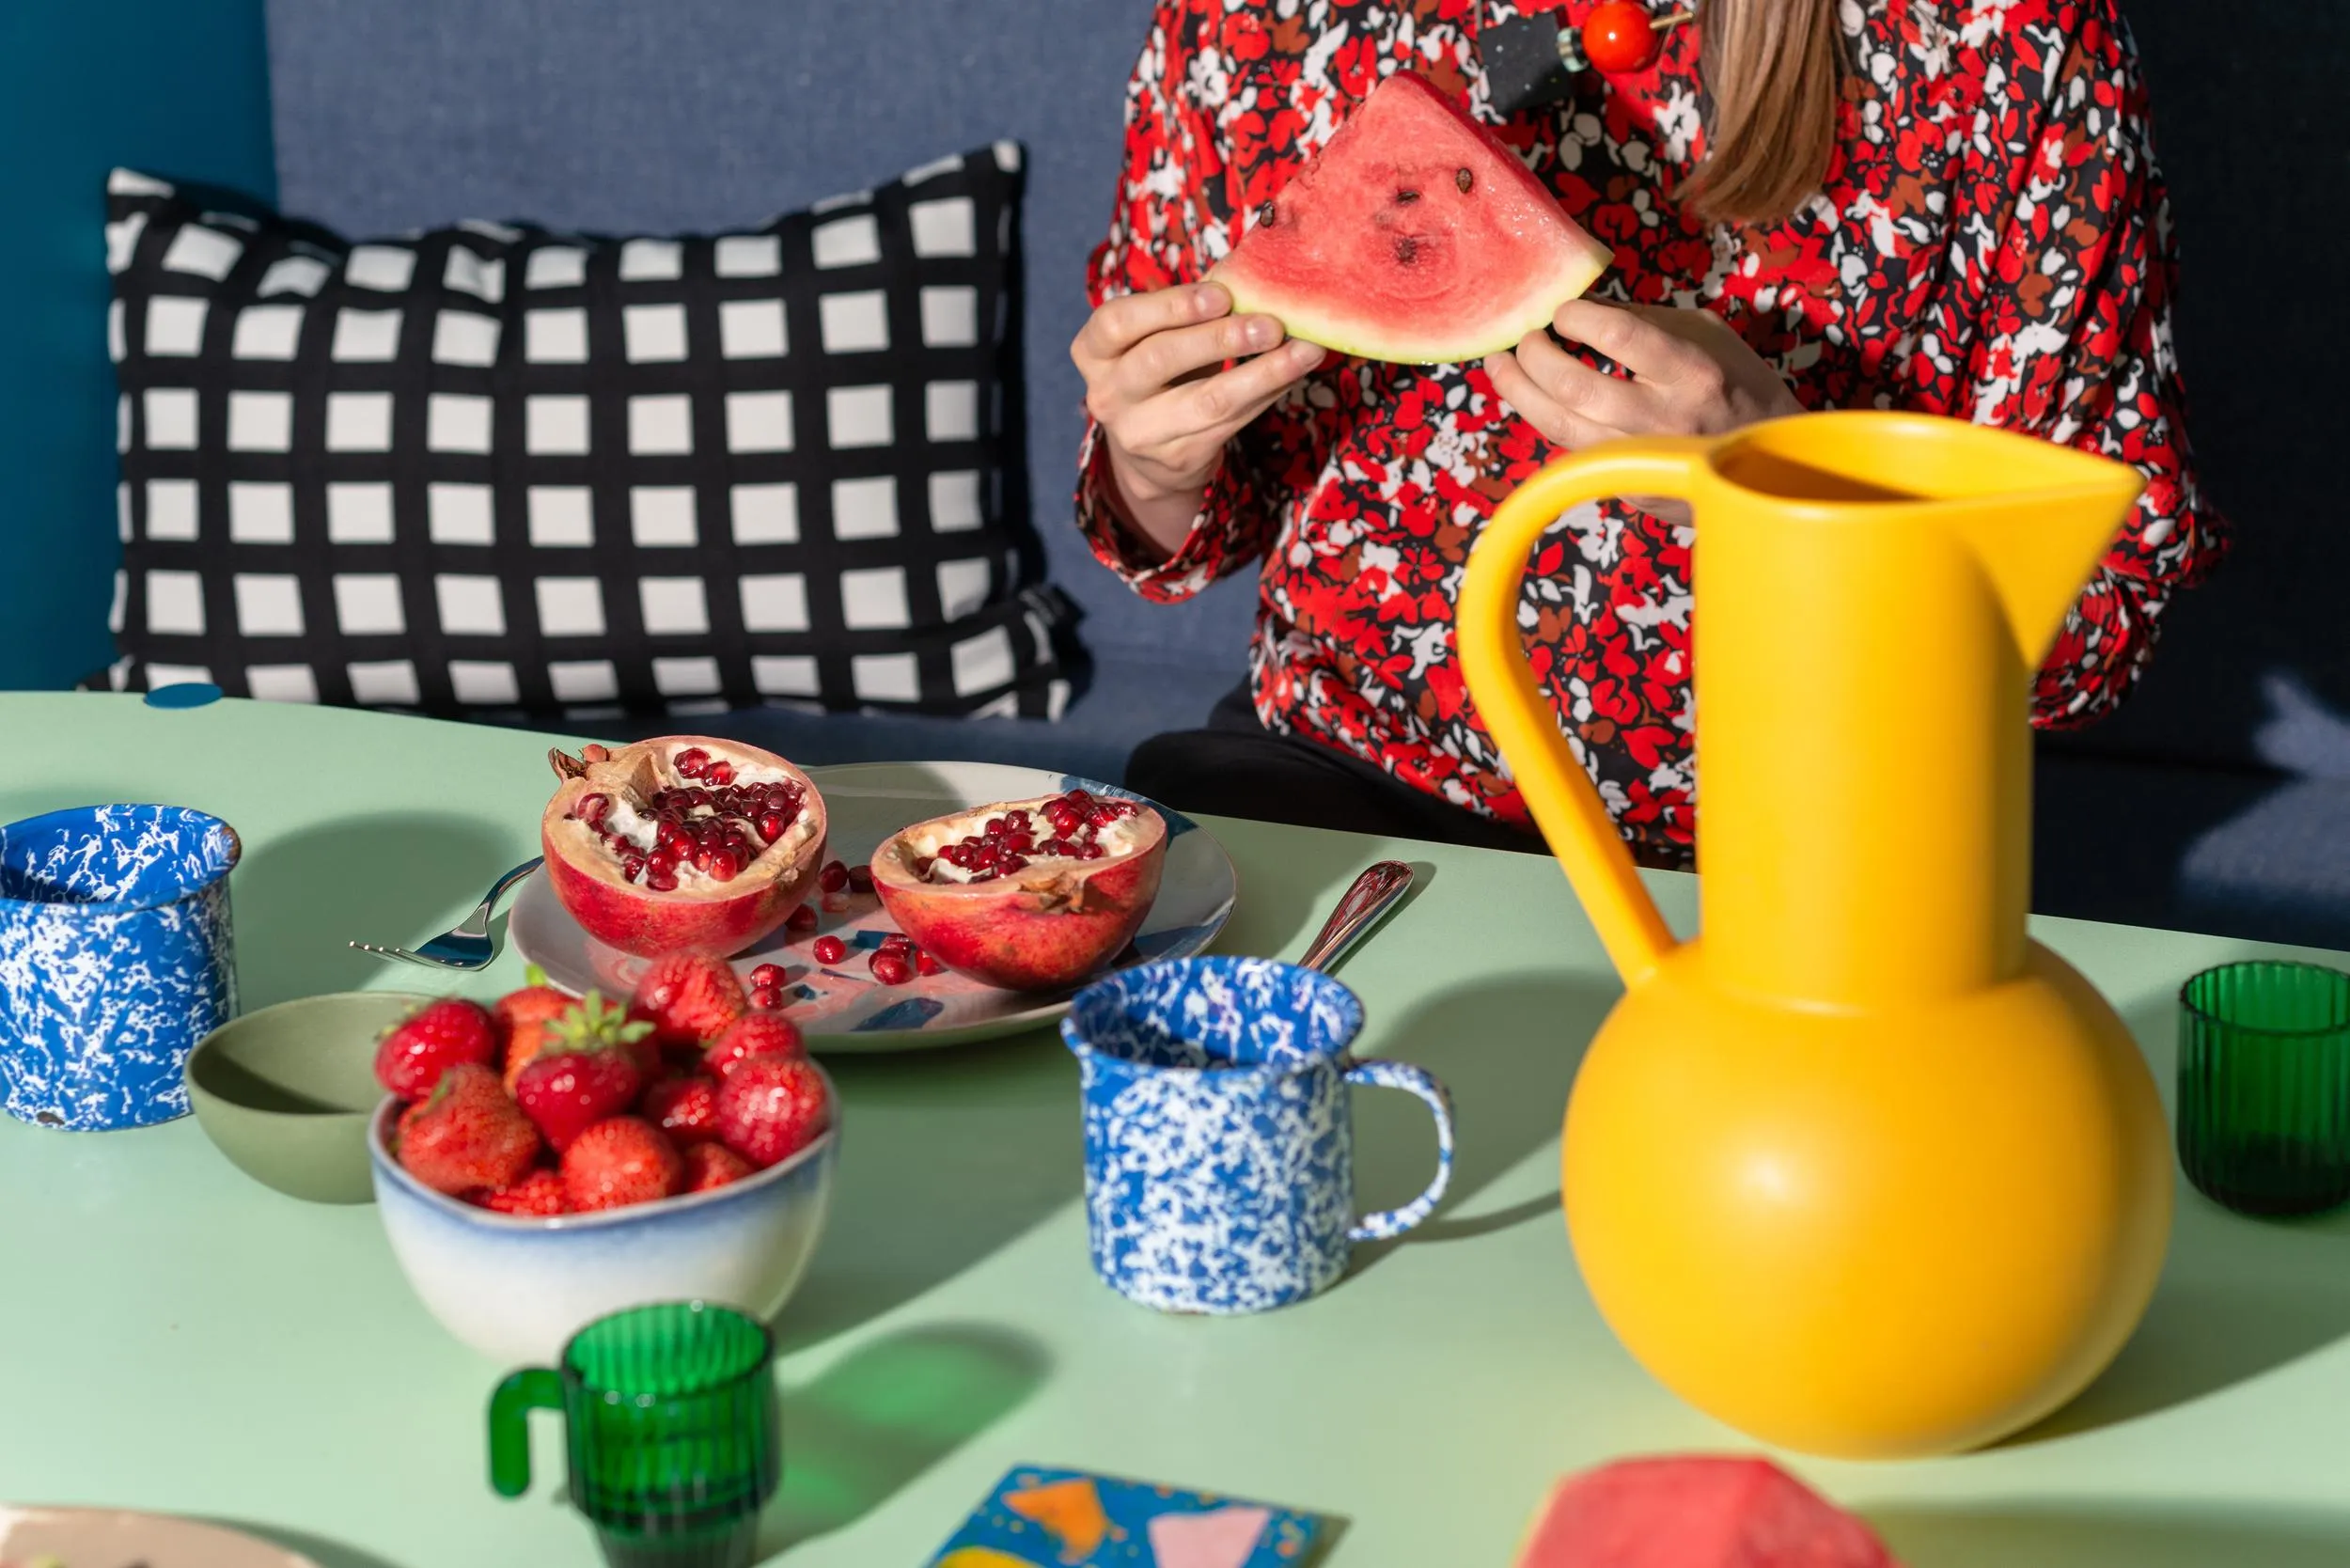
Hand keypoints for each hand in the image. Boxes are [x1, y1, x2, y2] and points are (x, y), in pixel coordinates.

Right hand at [1072, 282, 1325, 559]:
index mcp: (1094, 351)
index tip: (1222, 294)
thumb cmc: (1159, 373)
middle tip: (1271, 324)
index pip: (1118, 321)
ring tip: (1304, 351)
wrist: (1148, 452)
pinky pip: (1232, 422)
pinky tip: (1293, 373)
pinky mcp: (1178, 459)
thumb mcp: (1158, 336)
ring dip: (1263, 372)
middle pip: (1160, 359)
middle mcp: (1107, 394)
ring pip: (1207, 399)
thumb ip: (1192, 307)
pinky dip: (1268, 394)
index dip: (1170, 306)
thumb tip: (1252, 268)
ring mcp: (1140, 433)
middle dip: (1220, 338)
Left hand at [1484, 300, 1801, 523]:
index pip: (1618, 334)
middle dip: (1535, 357)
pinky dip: (1547, 418)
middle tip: (1522, 337)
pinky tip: (1531, 396)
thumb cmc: (1735, 384)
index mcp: (1691, 370)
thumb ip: (1643, 320)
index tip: (1560, 310)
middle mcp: (1664, 418)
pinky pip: (1572, 449)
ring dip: (1520, 392)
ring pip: (1560, 426)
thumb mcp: (1705, 334)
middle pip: (1575, 386)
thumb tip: (1580, 308)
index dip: (1576, 317)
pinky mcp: (1628, 488)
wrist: (1764, 465)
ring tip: (1499, 365)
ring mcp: (1644, 459)